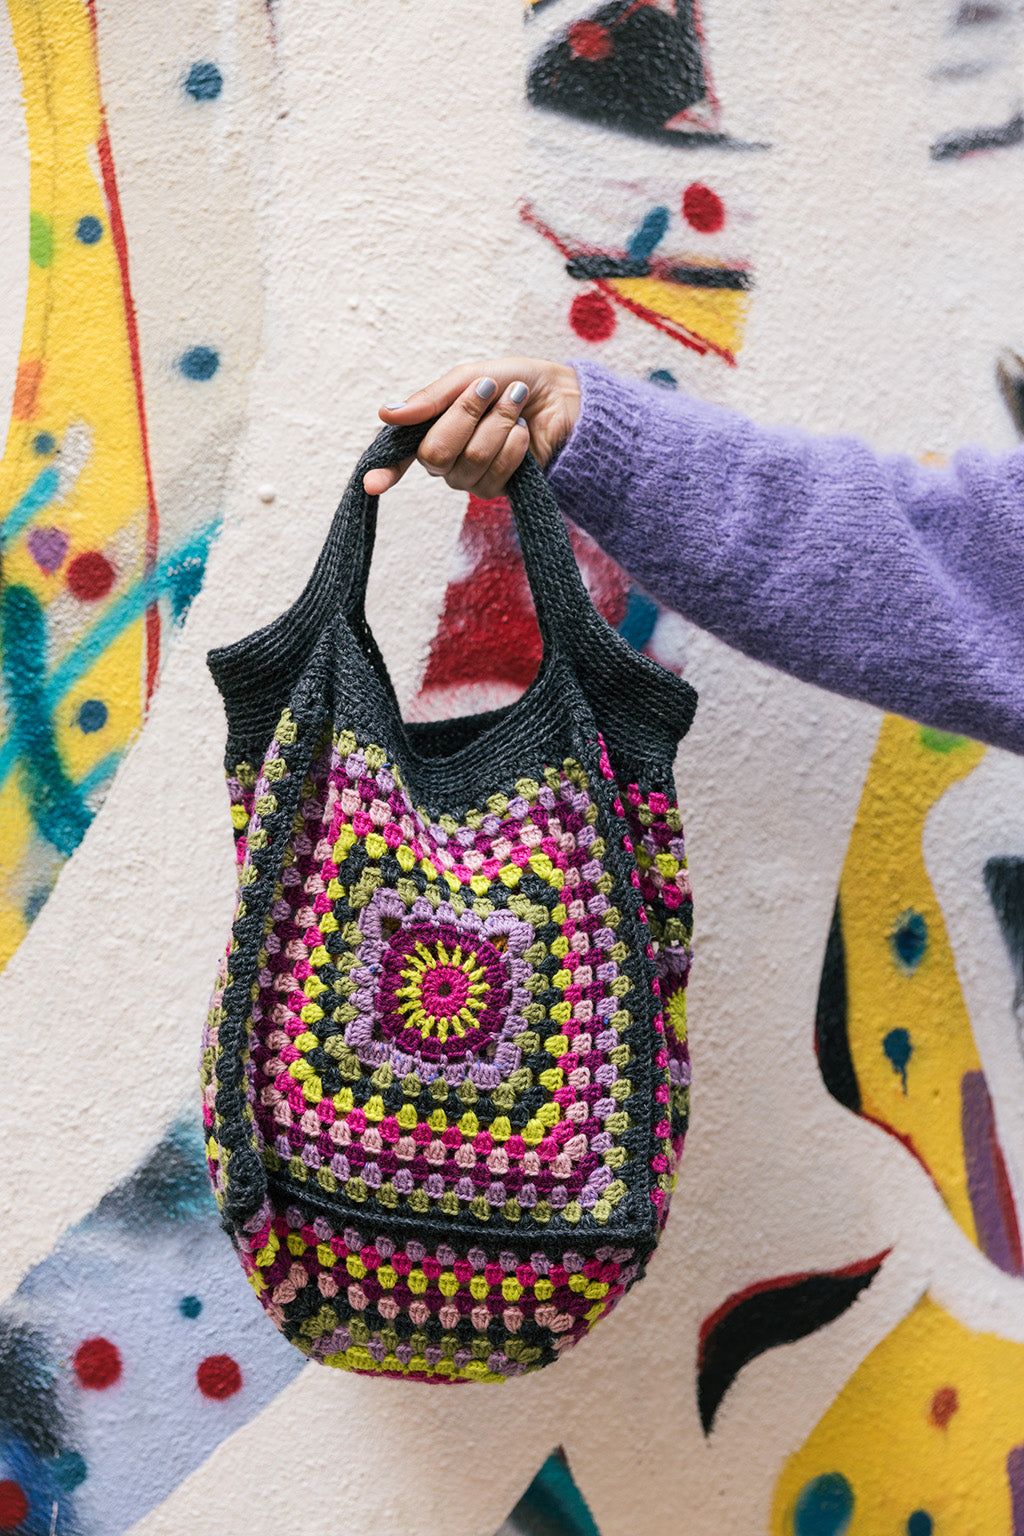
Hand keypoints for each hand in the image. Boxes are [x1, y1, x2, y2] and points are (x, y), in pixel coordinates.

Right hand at [362, 358, 579, 498]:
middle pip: (434, 454)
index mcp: (430, 427)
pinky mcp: (497, 489)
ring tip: (516, 404)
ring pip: (470, 460)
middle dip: (466, 416)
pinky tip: (524, 433)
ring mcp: (469, 477)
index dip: (385, 470)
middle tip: (489, 391)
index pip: (398, 454)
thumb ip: (433, 397)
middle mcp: (444, 459)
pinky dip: (515, 443)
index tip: (371, 484)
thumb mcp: (473, 376)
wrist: (564, 398)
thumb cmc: (515, 383)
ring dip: (498, 424)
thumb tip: (387, 414)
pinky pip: (497, 471)